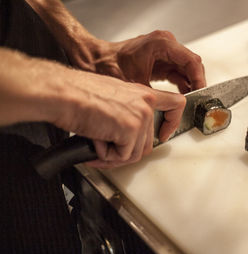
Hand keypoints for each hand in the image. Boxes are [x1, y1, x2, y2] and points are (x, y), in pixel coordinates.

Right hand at [0, 49, 185, 167]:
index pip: (174, 104)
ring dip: (114, 155)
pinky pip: (122, 156)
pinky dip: (105, 156)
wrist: (63, 93)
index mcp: (142, 93)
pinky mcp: (131, 130)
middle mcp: (146, 103)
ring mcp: (141, 117)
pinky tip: (94, 140)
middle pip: (147, 142)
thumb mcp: (112, 97)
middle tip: (105, 149)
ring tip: (96, 143)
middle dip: (125, 151)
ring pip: (134, 153)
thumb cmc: (77, 93)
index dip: (172, 122)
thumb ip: (128, 112)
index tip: (165, 133)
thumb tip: (128, 137)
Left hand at [68, 31, 205, 93]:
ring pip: (187, 70)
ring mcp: (164, 52)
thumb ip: (157, 96)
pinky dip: (181, 85)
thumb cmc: (109, 66)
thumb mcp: (135, 85)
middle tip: (194, 103)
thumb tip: (171, 111)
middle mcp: (166, 45)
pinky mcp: (161, 60)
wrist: (95, 61)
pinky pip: (178, 73)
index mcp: (162, 44)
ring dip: (189, 86)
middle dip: (195, 85)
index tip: (199, 94)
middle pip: (192, 65)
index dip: (198, 80)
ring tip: (187, 104)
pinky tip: (179, 98)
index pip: (191, 61)